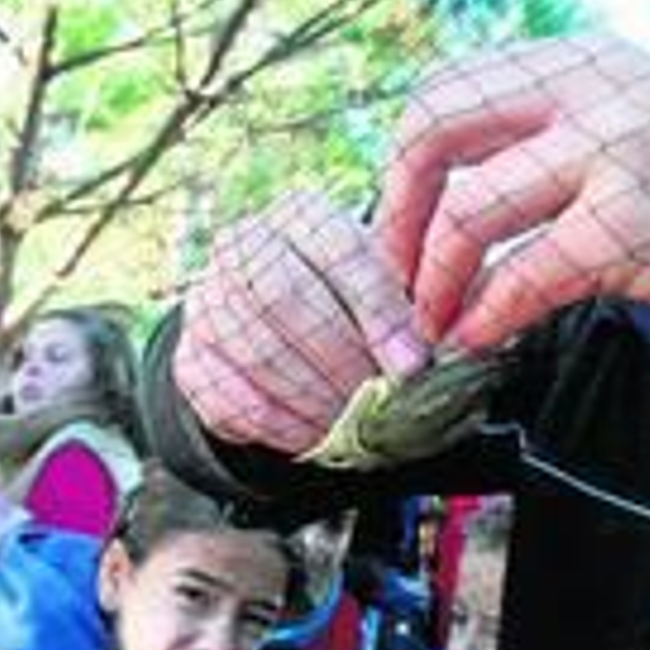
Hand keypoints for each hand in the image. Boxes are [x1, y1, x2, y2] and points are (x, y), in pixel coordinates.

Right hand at [174, 191, 429, 454]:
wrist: (284, 334)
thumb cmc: (355, 305)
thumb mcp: (394, 286)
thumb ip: (422, 298)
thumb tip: (458, 333)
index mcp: (303, 214)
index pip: (337, 249)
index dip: (376, 310)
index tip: (412, 364)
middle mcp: (245, 243)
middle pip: (284, 297)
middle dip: (343, 359)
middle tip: (383, 402)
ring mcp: (208, 300)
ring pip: (258, 351)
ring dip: (317, 398)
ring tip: (358, 424)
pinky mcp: (191, 359)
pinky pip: (233, 397)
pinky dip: (284, 426)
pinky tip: (319, 436)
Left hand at [376, 35, 649, 349]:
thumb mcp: (626, 110)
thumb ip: (544, 123)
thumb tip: (440, 177)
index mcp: (578, 59)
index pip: (446, 87)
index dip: (403, 161)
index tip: (401, 221)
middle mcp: (590, 91)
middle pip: (434, 129)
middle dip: (399, 213)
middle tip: (397, 273)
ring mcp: (611, 156)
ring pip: (469, 212)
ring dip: (433, 280)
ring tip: (433, 320)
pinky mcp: (629, 229)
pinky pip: (522, 278)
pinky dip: (485, 316)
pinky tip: (480, 336)